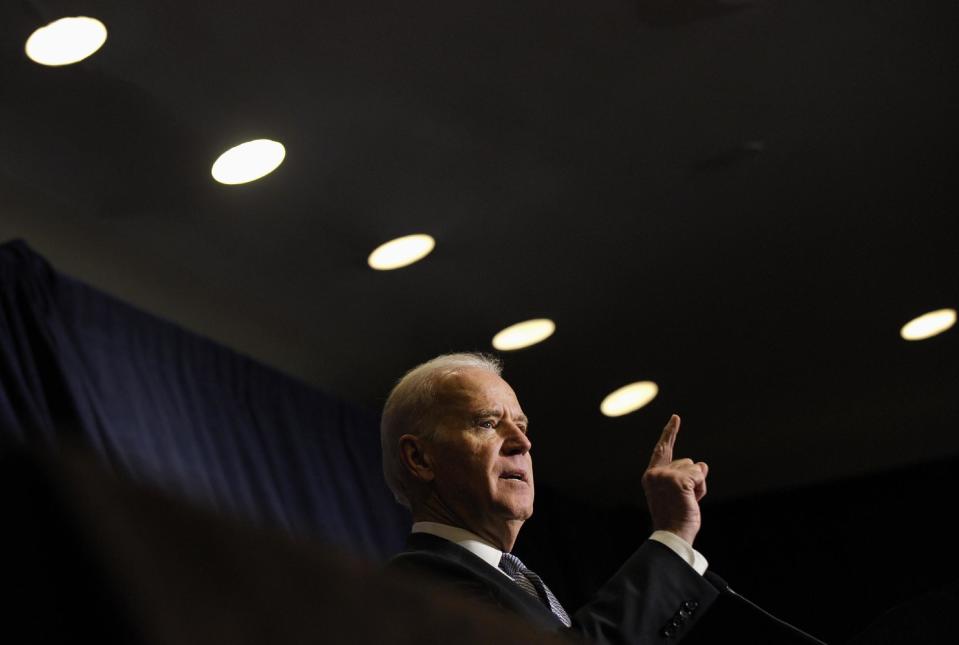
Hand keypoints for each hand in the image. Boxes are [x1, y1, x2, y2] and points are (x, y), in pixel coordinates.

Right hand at [641, 414, 707, 544]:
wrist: (672, 534)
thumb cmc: (675, 518)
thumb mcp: (674, 493)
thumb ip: (681, 476)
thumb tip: (702, 466)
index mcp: (651, 476)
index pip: (662, 450)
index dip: (669, 433)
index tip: (675, 418)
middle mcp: (656, 473)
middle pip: (686, 462)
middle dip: (692, 479)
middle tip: (683, 500)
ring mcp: (667, 476)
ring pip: (695, 468)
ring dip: (698, 485)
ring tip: (687, 502)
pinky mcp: (679, 480)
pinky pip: (700, 474)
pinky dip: (701, 488)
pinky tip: (692, 500)